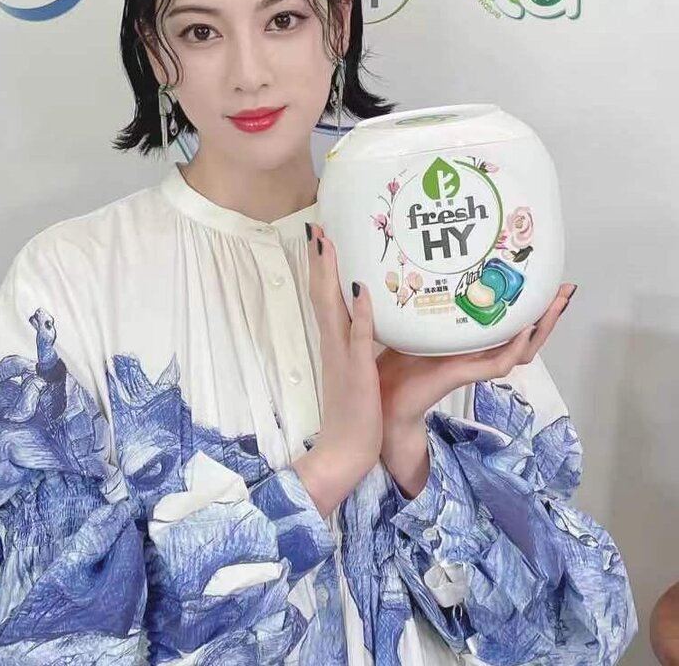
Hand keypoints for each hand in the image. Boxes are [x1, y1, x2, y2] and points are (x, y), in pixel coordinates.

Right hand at [292, 221, 380, 517]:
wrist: (344, 453)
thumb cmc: (356, 414)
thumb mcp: (356, 371)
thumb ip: (357, 345)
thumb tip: (363, 319)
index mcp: (335, 343)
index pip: (325, 296)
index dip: (322, 266)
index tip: (320, 236)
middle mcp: (334, 344)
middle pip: (322, 294)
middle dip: (319, 260)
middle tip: (316, 226)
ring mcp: (343, 356)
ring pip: (333, 308)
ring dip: (330, 276)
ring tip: (327, 244)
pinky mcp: (358, 372)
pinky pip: (359, 338)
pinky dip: (360, 313)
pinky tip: (360, 291)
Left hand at [377, 283, 576, 497]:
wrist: (382, 400)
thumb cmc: (394, 365)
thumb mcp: (414, 325)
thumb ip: (428, 304)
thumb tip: (426, 268)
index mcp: (469, 343)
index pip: (508, 324)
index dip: (528, 305)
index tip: (543, 280)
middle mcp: (477, 355)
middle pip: (524, 336)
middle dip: (547, 314)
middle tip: (565, 290)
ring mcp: (473, 366)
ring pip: (520, 350)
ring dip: (540, 328)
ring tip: (556, 306)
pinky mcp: (463, 376)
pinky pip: (497, 364)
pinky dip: (513, 348)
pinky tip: (524, 332)